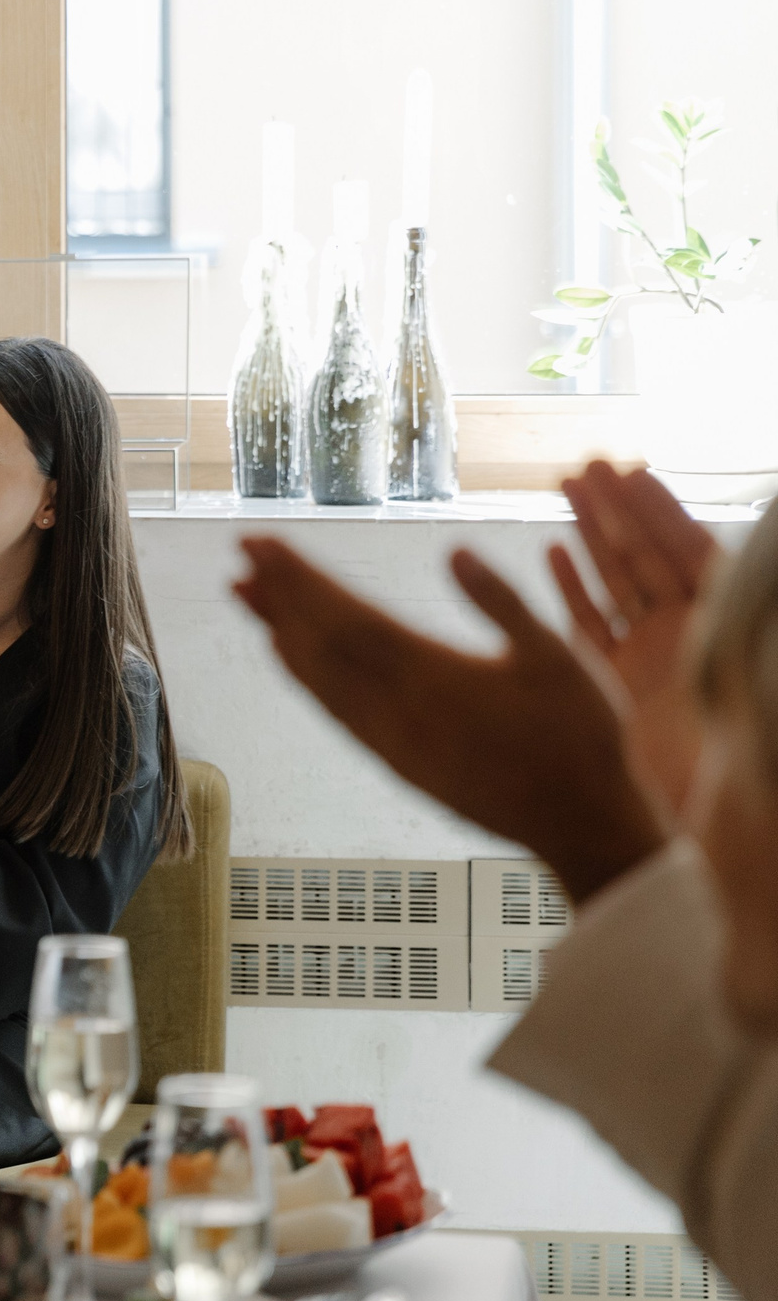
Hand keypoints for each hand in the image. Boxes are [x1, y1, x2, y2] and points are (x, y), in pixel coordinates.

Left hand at [232, 536, 666, 902]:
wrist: (580, 825)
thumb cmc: (583, 736)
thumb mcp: (559, 656)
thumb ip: (503, 601)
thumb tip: (455, 549)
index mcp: (435, 675)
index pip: (347, 615)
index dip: (300, 578)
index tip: (262, 542)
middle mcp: (399, 709)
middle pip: (320, 641)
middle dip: (280, 592)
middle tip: (243, 552)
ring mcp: (391, 740)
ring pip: (319, 677)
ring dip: (279, 630)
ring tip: (246, 592)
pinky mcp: (396, 762)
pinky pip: (335, 711)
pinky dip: (305, 676)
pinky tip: (288, 655)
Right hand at [549, 461, 720, 816]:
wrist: (689, 835)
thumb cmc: (728, 774)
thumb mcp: (745, 688)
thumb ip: (742, 623)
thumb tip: (746, 562)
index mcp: (717, 633)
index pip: (689, 556)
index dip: (659, 511)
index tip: (632, 471)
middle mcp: (684, 638)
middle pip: (647, 557)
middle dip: (618, 508)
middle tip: (589, 465)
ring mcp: (648, 658)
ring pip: (615, 581)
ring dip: (591, 533)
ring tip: (568, 488)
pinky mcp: (615, 683)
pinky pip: (590, 624)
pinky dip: (573, 586)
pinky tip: (556, 553)